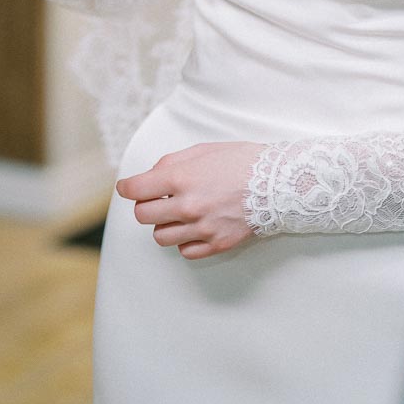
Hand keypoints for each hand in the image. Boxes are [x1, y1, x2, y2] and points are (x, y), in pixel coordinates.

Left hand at [116, 141, 263, 259]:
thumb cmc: (239, 161)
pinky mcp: (217, 244)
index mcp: (180, 179)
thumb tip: (150, 178)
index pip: (134, 190)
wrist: (276, 182)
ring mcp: (202, 228)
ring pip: (160, 237)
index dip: (126, 188)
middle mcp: (187, 206)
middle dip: (146, 206)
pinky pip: (185, 252)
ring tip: (178, 214)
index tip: (127, 188)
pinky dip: (184, 241)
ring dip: (164, 225)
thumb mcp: (200, 151)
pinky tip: (194, 228)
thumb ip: (170, 164)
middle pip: (143, 216)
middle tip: (157, 199)